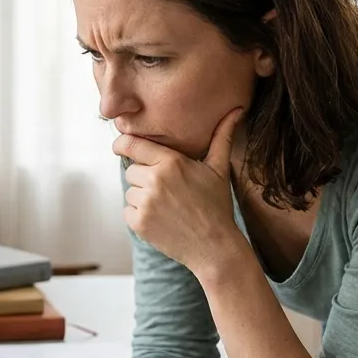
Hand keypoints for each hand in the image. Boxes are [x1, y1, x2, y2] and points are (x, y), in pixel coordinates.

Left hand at [117, 107, 245, 275]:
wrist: (214, 247)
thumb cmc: (217, 206)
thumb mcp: (219, 169)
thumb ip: (222, 137)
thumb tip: (237, 110)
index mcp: (171, 162)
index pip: (131, 144)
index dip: (122, 144)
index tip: (120, 146)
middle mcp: (155, 180)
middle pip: (131, 170)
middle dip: (143, 178)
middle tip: (166, 191)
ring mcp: (145, 203)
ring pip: (130, 191)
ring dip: (142, 198)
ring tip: (167, 207)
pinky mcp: (138, 223)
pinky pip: (127, 211)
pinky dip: (139, 216)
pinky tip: (161, 220)